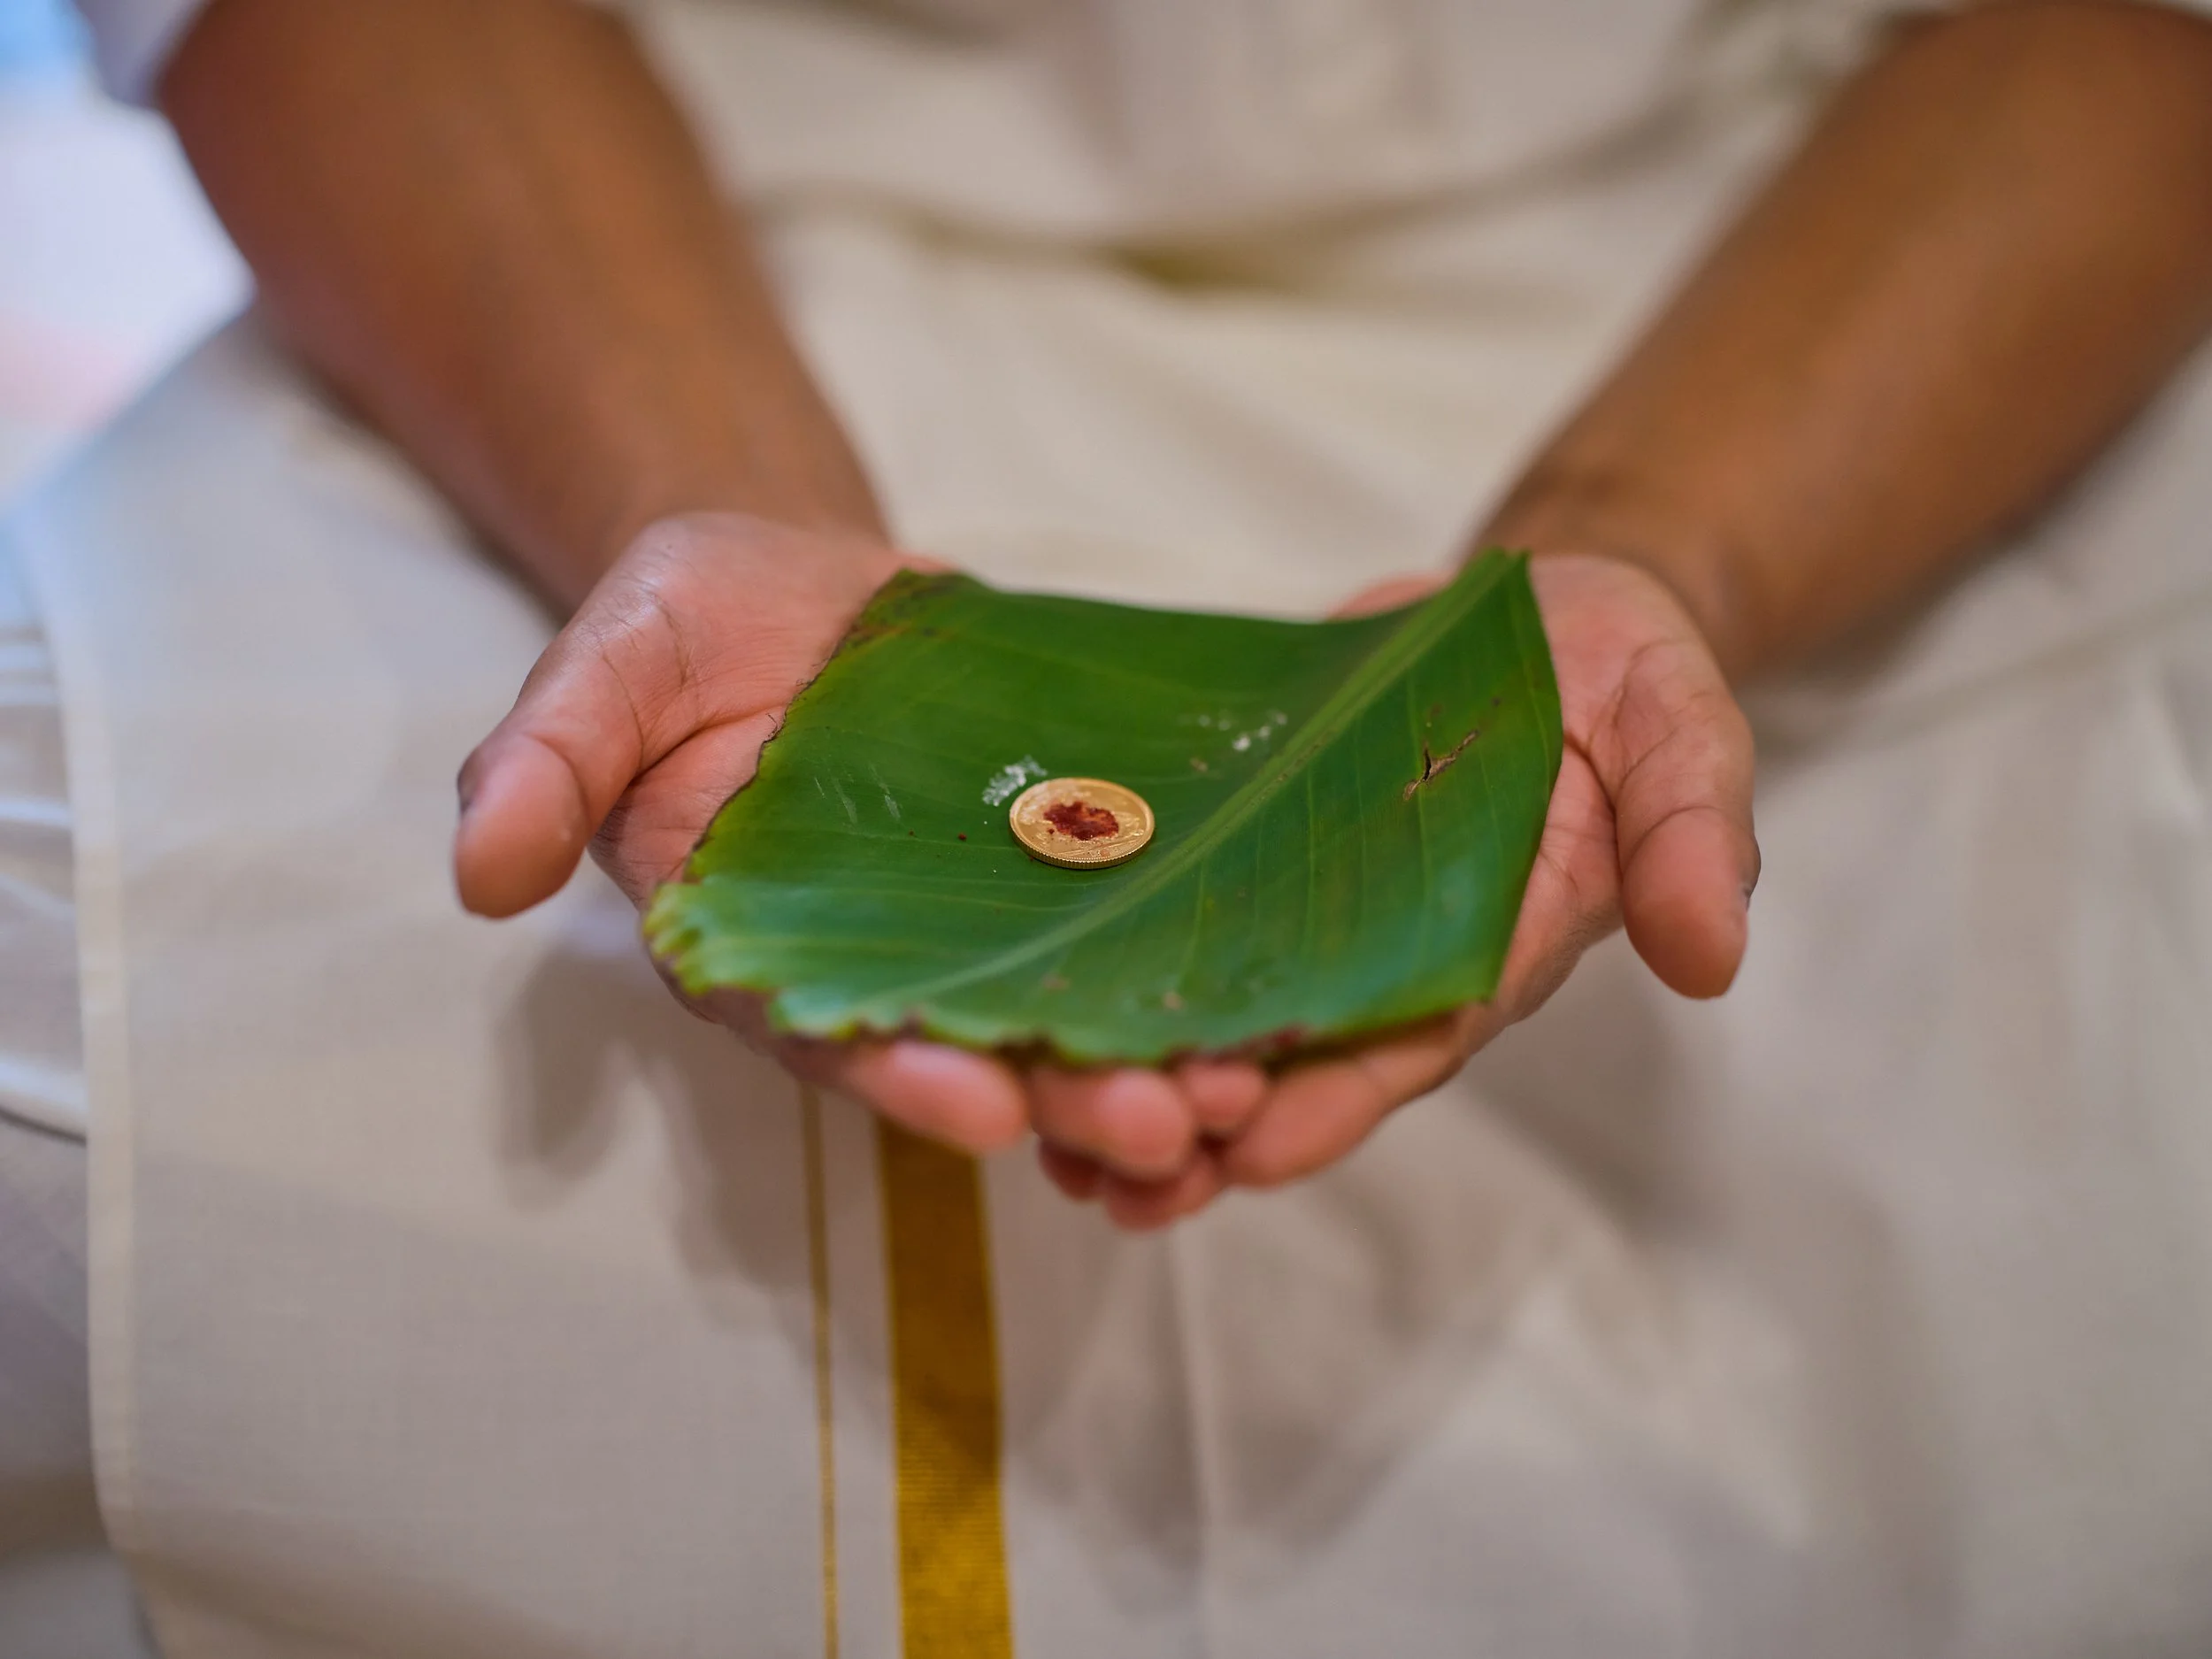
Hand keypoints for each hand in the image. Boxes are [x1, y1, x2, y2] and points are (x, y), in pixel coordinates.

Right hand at [454, 512, 1273, 1154]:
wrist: (800, 586)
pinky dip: (1193, 959)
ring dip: (1148, 1056)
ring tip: (1241, 1082)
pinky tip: (1277, 986)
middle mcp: (876, 962)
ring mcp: (979, 923)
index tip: (984, 1112)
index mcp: (759, 946)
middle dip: (1063, 1094)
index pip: (824, 1034)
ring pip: (1066, 1010)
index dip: (898, 1075)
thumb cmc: (686, 627)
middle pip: (971, 1051)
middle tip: (1163, 1122)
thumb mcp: (608, 661)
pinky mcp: (1063, 867)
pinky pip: (1131, 924)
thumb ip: (547, 761)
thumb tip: (477, 874)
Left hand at [1037, 552, 1758, 1227]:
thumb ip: (1692, 834)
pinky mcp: (1236, 851)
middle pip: (1293, 1063)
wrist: (1534, 613)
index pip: (1409, 1045)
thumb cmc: (1622, 677)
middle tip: (1110, 1152)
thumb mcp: (1682, 731)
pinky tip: (1018, 1021)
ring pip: (1214, 1019)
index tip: (1253, 1146)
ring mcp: (1303, 911)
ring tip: (1041, 1131)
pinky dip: (1105, 978)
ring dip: (1136, 1083)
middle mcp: (1384, 955)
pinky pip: (1168, 931)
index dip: (1334, 1102)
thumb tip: (1712, 956)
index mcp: (1490, 947)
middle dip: (1204, 1118)